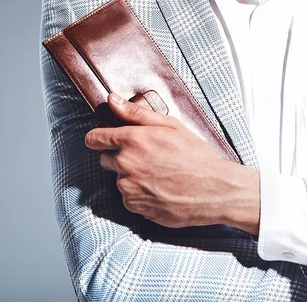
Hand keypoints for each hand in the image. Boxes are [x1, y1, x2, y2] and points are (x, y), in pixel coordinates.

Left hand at [85, 92, 238, 228]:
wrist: (212, 189)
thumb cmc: (195, 155)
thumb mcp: (170, 125)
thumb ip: (135, 113)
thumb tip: (112, 100)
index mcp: (132, 140)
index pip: (94, 139)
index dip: (100, 138)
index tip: (106, 139)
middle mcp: (125, 164)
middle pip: (105, 160)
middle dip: (120, 157)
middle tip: (147, 157)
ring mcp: (128, 187)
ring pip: (119, 179)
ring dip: (131, 177)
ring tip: (159, 174)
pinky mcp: (134, 206)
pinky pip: (129, 198)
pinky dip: (139, 194)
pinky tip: (160, 188)